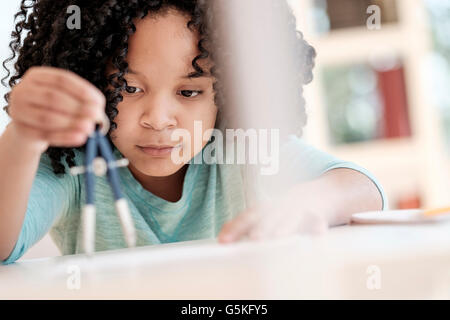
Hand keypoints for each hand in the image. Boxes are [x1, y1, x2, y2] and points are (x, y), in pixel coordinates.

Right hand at [7, 66, 105, 152]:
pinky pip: (44, 135)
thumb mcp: (66, 101)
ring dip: (72, 123)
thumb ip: (82, 102)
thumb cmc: (53, 111)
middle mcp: (23, 90)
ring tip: (89, 128)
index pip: (62, 79)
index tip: (100, 102)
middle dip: (79, 108)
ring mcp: (18, 110)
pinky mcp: (20, 130)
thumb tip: (99, 112)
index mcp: (37, 76)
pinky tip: (80, 138)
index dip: (83, 90)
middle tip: (97, 117)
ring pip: (47, 117)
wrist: (29, 132)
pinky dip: (65, 137)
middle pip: (53, 97)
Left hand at [218, 180, 332, 242]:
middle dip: (261, 228)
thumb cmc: (288, 209)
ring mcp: (300, 208)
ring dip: (285, 227)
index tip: (223, 240)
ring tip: (277, 237)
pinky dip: (318, 225)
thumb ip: (249, 224)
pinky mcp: (318, 213)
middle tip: (254, 238)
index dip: (235, 227)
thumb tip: (222, 238)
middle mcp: (281, 206)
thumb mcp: (268, 213)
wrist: (323, 192)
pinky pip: (318, 219)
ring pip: (291, 218)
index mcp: (267, 208)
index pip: (248, 217)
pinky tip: (318, 232)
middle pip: (268, 217)